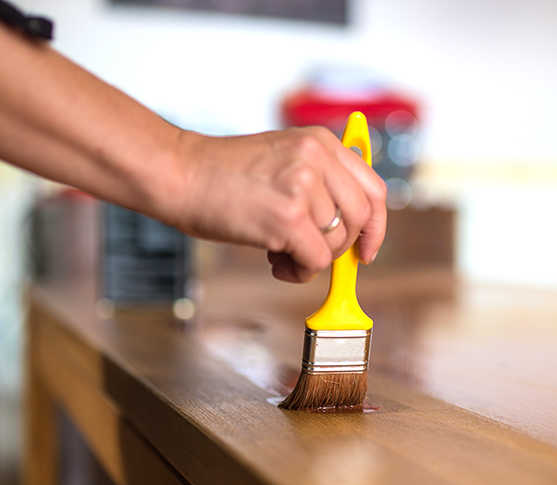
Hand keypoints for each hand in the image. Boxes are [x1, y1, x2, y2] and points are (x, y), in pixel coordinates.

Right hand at [167, 127, 386, 281]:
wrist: (179, 174)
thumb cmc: (222, 174)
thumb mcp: (282, 159)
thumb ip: (319, 183)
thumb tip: (350, 230)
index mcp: (321, 142)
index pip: (374, 189)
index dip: (376, 225)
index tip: (366, 249)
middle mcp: (317, 159)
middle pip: (361, 218)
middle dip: (342, 247)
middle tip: (312, 254)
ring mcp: (304, 186)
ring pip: (337, 243)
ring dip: (311, 258)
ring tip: (279, 251)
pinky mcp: (288, 216)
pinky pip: (316, 260)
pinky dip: (298, 271)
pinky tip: (274, 261)